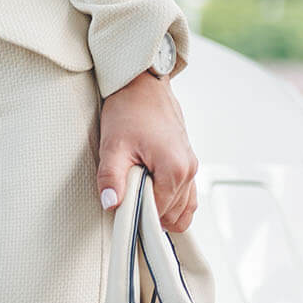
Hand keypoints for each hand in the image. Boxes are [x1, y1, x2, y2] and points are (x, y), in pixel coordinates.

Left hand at [96, 70, 197, 231]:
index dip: (138, 216)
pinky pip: (185, 195)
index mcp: (175, 169)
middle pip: (172, 214)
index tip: (121, 210)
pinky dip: (169, 201)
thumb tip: (111, 204)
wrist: (142, 86)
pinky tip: (148, 193)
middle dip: (148, 212)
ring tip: (134, 194)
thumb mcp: (113, 145)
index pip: (160, 212)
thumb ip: (111, 177)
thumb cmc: (129, 110)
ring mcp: (191, 167)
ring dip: (160, 209)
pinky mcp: (187, 163)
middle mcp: (189, 171)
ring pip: (182, 208)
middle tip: (124, 198)